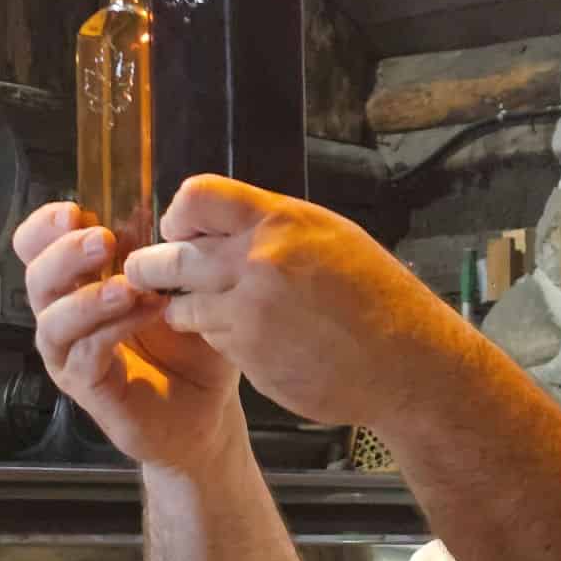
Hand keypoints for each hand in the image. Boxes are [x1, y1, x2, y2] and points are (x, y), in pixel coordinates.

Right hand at [13, 202, 242, 469]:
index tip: (78, 209)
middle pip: (38, 277)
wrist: (210, 410)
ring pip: (53, 320)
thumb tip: (171, 213)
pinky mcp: (89, 388)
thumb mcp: (191, 292)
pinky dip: (112, 331)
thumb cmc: (195, 347)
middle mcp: (69, 318)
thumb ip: (172, 256)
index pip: (40, 248)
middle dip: (64, 253)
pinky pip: (85, 356)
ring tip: (128, 286)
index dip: (47, 226)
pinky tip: (146, 314)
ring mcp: (73, 355)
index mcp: (84, 284)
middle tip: (103, 241)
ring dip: (88, 297)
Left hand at [122, 176, 457, 427]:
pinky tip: (255, 338)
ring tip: (209, 311)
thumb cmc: (379, 298)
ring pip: (183, 307)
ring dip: (188, 309)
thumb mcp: (333, 238)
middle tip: (152, 273)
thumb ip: (276, 229)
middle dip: (152, 267)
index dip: (179, 216)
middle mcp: (259, 264)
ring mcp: (251, 314)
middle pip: (170, 258)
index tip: (182, 231)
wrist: (408, 362)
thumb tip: (225, 226)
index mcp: (283, 224)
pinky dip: (223, 338)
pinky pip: (214, 340)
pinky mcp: (250, 357)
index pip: (196, 198)